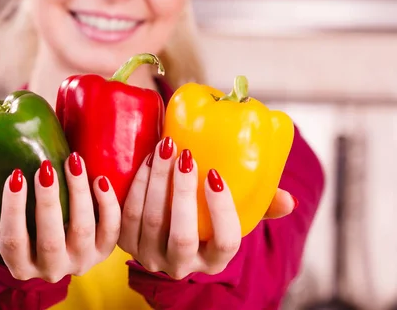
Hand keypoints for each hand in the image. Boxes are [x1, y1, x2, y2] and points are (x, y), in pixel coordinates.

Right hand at [0, 153, 120, 282]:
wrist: (60, 223)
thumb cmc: (22, 213)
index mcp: (21, 264)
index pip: (12, 242)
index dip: (13, 210)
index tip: (15, 175)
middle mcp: (52, 269)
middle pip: (50, 238)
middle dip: (48, 200)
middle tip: (45, 165)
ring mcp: (81, 260)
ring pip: (82, 229)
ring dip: (79, 193)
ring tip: (72, 159)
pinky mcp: (105, 249)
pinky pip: (112, 229)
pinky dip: (108, 204)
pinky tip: (100, 177)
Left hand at [117, 137, 296, 279]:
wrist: (162, 229)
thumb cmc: (205, 216)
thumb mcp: (234, 215)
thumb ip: (261, 206)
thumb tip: (289, 201)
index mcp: (214, 259)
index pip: (225, 243)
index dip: (221, 210)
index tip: (215, 175)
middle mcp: (181, 264)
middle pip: (182, 235)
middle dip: (182, 191)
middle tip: (184, 154)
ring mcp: (150, 255)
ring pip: (150, 221)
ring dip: (154, 182)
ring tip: (162, 149)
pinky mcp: (124, 243)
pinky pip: (123, 217)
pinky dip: (131, 189)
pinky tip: (138, 163)